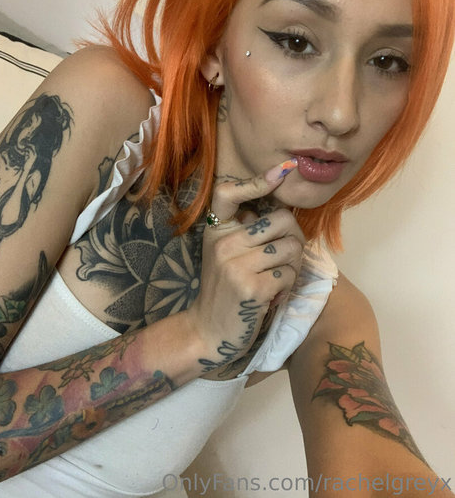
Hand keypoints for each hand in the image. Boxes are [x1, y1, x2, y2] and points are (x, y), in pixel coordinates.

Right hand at [185, 159, 304, 372]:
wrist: (208, 332)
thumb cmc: (224, 289)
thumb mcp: (225, 254)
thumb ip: (244, 230)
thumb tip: (279, 206)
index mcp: (216, 231)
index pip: (229, 193)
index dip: (257, 181)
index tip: (282, 172)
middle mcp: (224, 243)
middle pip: (282, 219)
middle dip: (294, 237)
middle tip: (286, 256)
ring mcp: (237, 265)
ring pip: (291, 247)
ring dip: (294, 264)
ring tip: (279, 277)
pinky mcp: (253, 288)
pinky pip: (290, 274)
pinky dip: (289, 285)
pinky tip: (274, 294)